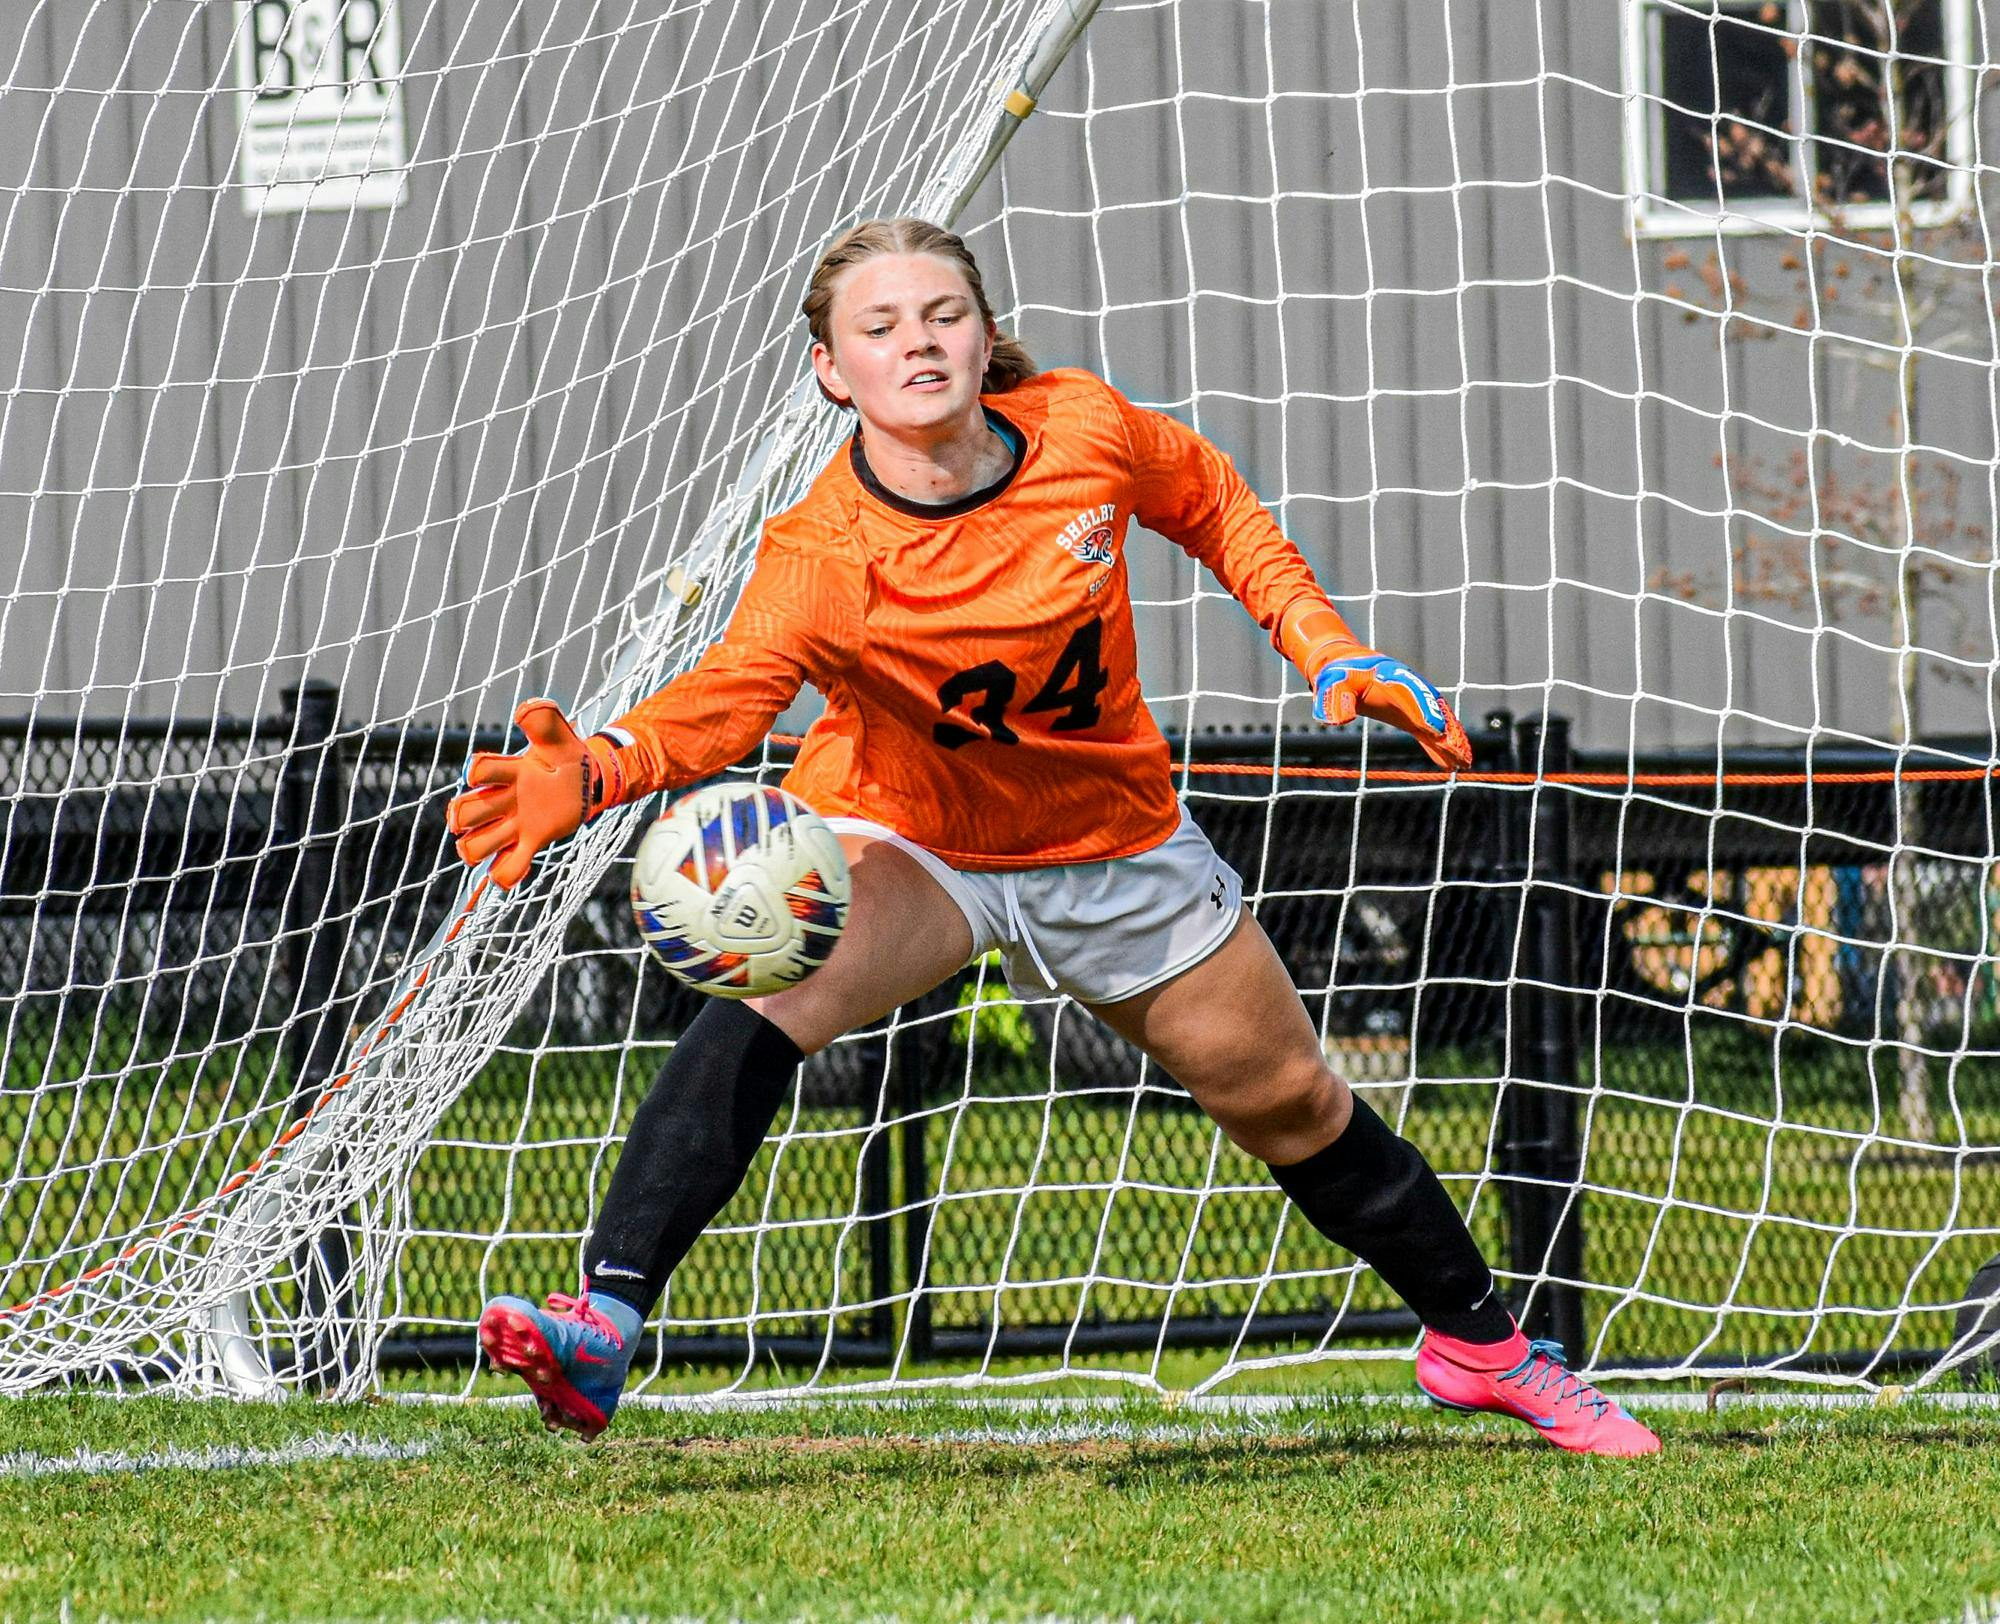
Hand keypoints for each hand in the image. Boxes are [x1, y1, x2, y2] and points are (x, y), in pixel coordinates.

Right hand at [446, 699, 621, 889]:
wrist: (589, 780)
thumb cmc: (568, 756)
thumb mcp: (560, 736)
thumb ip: (543, 720)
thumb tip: (525, 709)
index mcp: (509, 772)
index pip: (479, 770)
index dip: (479, 772)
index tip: (490, 772)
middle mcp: (503, 800)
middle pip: (465, 813)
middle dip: (466, 816)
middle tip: (489, 812)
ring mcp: (514, 825)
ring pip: (476, 845)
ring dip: (481, 848)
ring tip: (503, 839)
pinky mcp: (530, 843)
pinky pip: (507, 869)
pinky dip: (507, 873)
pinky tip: (520, 861)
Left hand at [1312, 648, 1472, 771]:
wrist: (1346, 665)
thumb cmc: (1338, 675)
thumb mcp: (1331, 684)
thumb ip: (1334, 700)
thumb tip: (1336, 721)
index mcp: (1392, 676)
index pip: (1412, 696)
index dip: (1424, 713)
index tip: (1436, 732)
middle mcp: (1410, 688)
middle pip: (1434, 709)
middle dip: (1448, 731)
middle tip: (1459, 751)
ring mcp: (1414, 701)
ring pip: (1439, 720)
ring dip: (1452, 740)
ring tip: (1465, 761)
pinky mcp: (1412, 714)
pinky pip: (1430, 731)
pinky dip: (1441, 746)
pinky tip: (1452, 764)